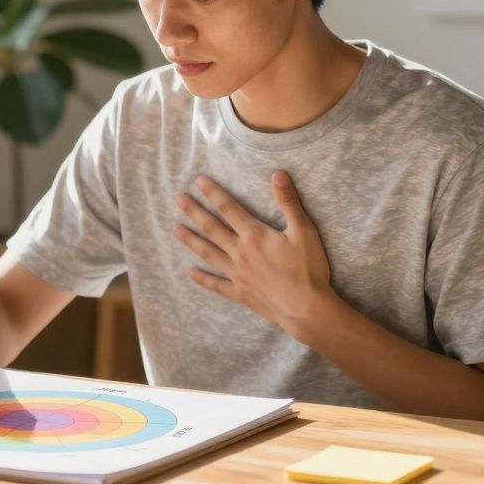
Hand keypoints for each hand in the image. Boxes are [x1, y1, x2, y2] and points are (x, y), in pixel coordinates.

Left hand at [174, 170, 337, 340]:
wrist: (307, 309)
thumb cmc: (308, 269)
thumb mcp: (304, 231)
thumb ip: (288, 202)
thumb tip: (278, 174)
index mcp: (254, 235)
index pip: (228, 208)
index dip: (213, 193)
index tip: (198, 181)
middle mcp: (240, 253)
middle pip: (212, 228)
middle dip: (194, 212)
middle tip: (178, 199)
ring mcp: (237, 274)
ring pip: (208, 253)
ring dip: (191, 241)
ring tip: (175, 230)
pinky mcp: (240, 293)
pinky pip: (216, 285)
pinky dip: (203, 278)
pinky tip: (190, 273)